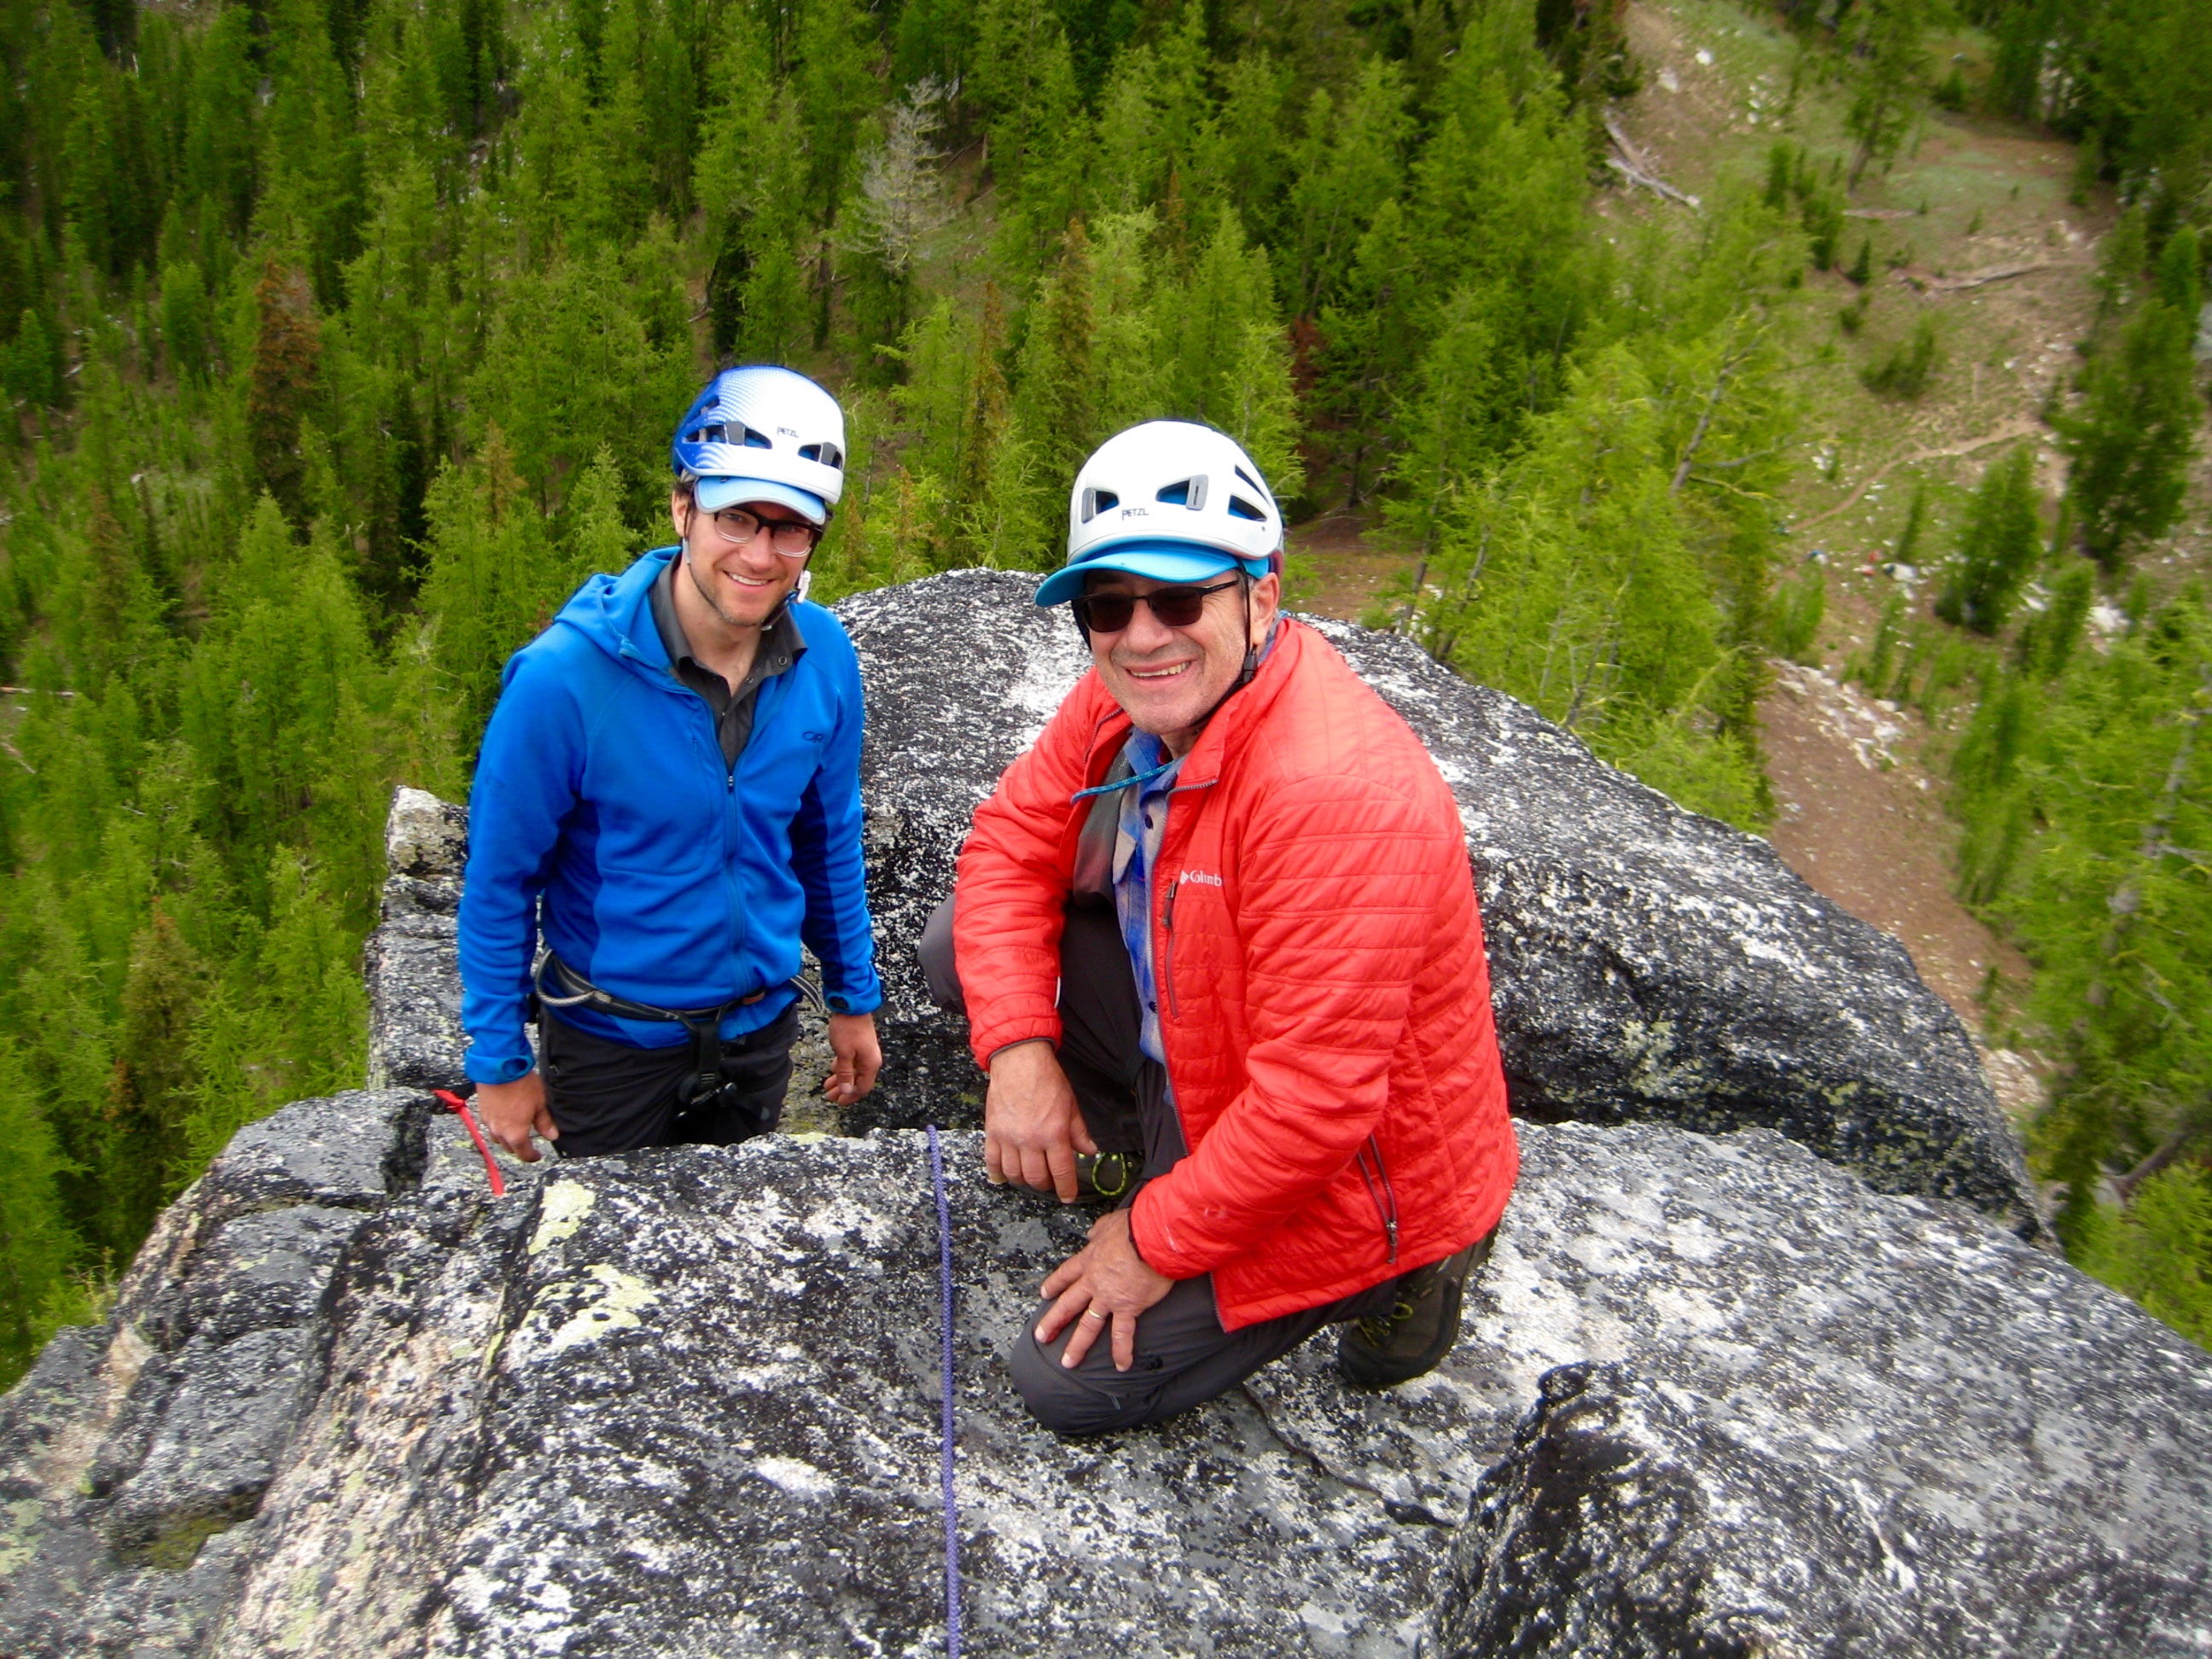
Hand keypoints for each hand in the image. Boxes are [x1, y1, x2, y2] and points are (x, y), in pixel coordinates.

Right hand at [475, 1072, 556, 1161]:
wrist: (499, 1068)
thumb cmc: (522, 1085)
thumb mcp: (540, 1104)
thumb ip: (545, 1123)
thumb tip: (552, 1136)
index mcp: (516, 1134)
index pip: (523, 1154)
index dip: (531, 1157)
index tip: (537, 1156)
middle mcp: (500, 1132)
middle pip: (509, 1147)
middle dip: (519, 1147)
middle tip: (528, 1143)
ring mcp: (489, 1122)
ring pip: (498, 1138)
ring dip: (507, 1138)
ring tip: (516, 1130)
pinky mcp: (482, 1112)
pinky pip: (491, 1126)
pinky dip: (499, 1126)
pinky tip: (505, 1117)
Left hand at [823, 1012, 881, 1105]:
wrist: (852, 1006)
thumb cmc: (848, 1029)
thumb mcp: (844, 1054)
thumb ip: (845, 1073)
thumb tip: (847, 1090)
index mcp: (870, 1064)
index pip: (863, 1087)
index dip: (851, 1096)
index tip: (839, 1102)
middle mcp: (870, 1060)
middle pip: (858, 1081)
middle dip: (843, 1090)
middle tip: (830, 1096)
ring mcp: (865, 1052)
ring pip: (853, 1071)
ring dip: (841, 1079)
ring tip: (827, 1085)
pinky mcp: (859, 1046)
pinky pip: (852, 1062)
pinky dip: (842, 1068)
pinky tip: (833, 1070)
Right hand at [983, 1040, 1096, 1201]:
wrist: (1019, 1061)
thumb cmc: (1047, 1079)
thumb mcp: (1071, 1105)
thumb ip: (1079, 1132)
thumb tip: (1090, 1151)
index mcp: (1054, 1134)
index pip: (1062, 1172)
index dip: (1067, 1189)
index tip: (1068, 1197)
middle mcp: (1031, 1141)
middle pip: (1037, 1178)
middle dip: (1046, 1185)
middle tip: (1050, 1181)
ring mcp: (1010, 1139)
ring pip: (1015, 1175)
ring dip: (1024, 1181)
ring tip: (1030, 1176)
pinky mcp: (993, 1133)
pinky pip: (992, 1162)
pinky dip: (997, 1174)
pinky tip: (1002, 1177)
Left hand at [1036, 1208, 1174, 1370]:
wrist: (1150, 1238)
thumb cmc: (1133, 1227)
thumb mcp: (1109, 1223)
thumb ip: (1099, 1230)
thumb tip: (1092, 1233)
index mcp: (1089, 1260)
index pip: (1066, 1274)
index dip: (1054, 1285)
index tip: (1044, 1294)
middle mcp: (1094, 1282)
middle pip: (1069, 1304)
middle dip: (1054, 1321)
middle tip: (1041, 1336)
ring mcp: (1108, 1298)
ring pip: (1088, 1325)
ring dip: (1077, 1345)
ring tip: (1068, 1362)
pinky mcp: (1128, 1308)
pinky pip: (1122, 1334)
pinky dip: (1121, 1351)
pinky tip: (1121, 1365)